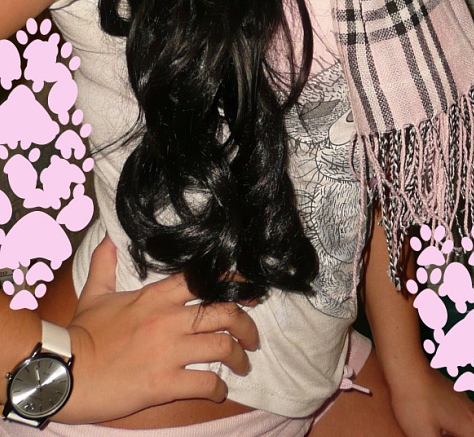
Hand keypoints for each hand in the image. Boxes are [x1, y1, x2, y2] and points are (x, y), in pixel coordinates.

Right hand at [57, 236, 258, 423]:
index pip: (202, 280)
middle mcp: (167, 319)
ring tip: (242, 364)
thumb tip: (108, 239)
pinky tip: (218, 391)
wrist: (64, 371)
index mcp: (154, 296)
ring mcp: (167, 352)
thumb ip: (105, 264)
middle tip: (252, 335)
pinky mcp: (163, 384)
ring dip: (239, 357)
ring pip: (222, 347)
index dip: (231, 281)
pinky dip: (218, 388)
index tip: (248, 288)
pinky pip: (204, 384)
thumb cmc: (81, 334)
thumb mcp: (95, 294)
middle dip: (246, 323)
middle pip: (224, 312)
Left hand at [389, 363, 473, 436]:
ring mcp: (465, 402)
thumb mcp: (425, 436)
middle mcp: (473, 413)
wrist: (406, 369)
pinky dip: (467, 428)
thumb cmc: (414, 403)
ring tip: (451, 436)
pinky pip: (470, 416)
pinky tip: (447, 430)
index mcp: (471, 426)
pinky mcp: (454, 396)